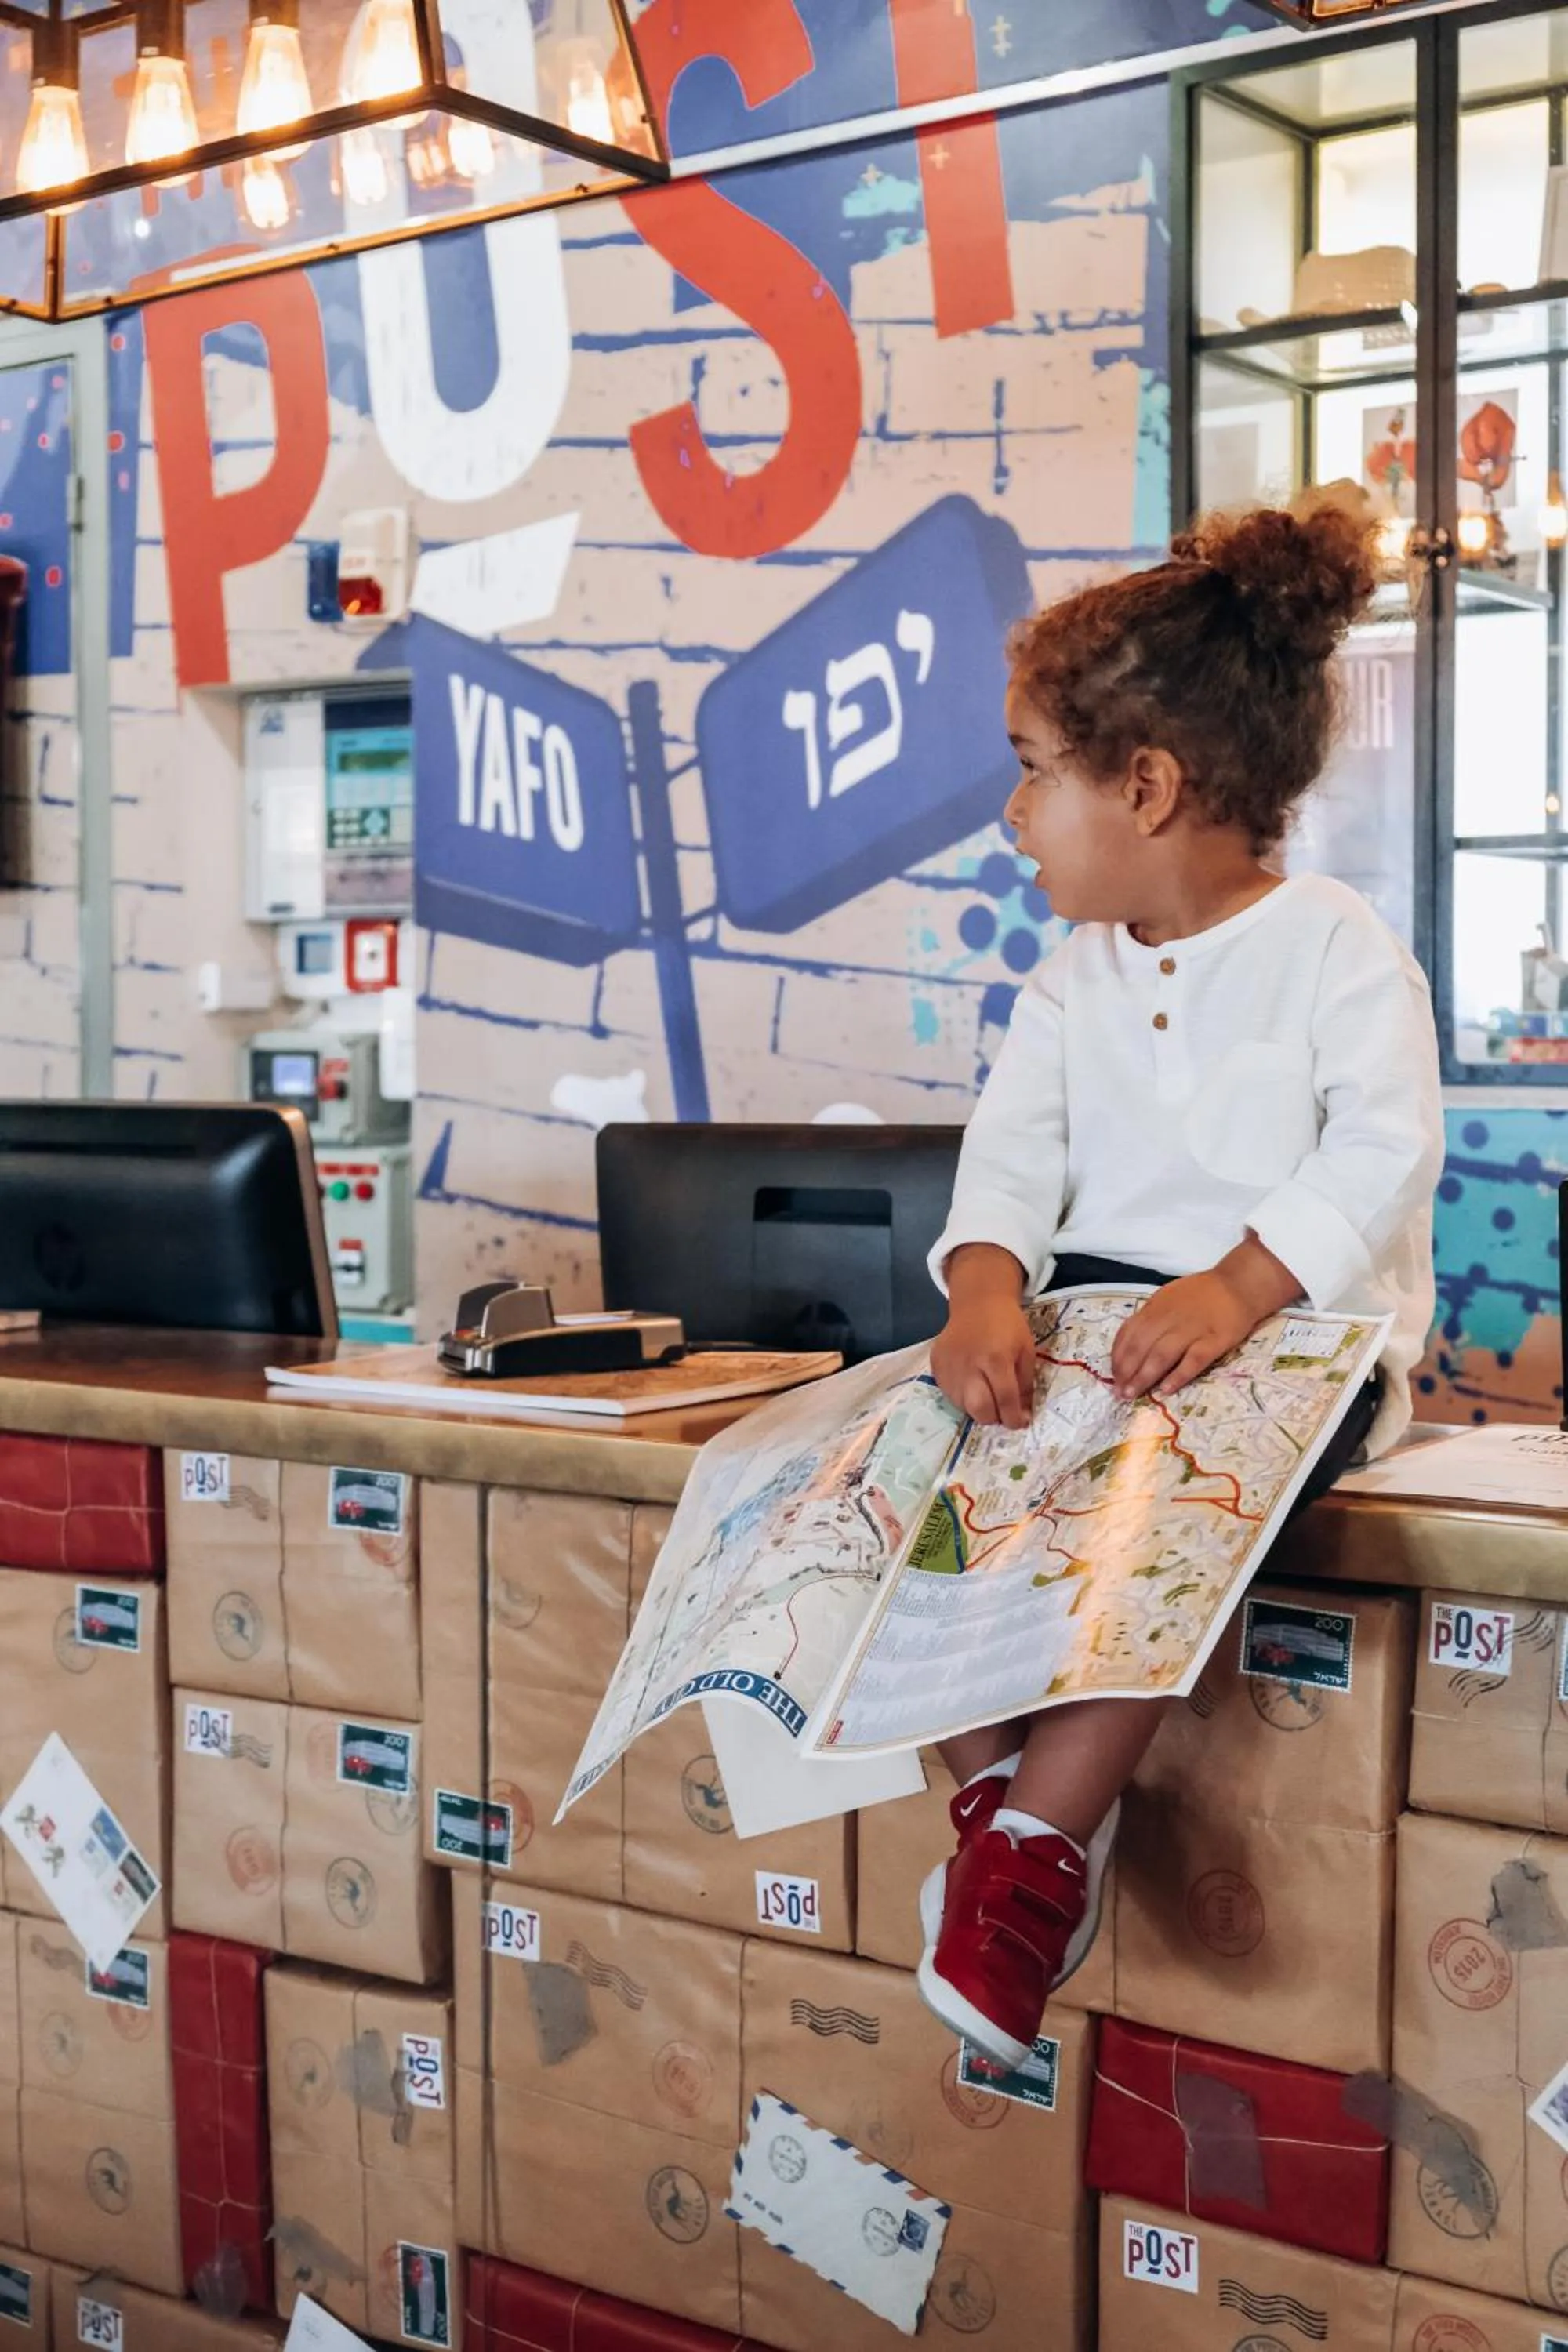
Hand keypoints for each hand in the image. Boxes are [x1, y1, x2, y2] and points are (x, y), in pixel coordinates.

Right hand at [932, 1298, 1037, 1428]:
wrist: (978, 1302)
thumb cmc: (1008, 1326)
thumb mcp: (1026, 1351)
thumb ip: (1024, 1386)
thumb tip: (1022, 1417)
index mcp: (996, 1359)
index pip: (1005, 1400)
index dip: (1014, 1418)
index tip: (1019, 1423)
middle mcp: (970, 1365)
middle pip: (979, 1409)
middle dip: (992, 1417)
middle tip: (1001, 1411)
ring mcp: (949, 1366)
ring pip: (962, 1405)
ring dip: (977, 1407)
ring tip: (985, 1391)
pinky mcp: (936, 1365)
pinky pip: (949, 1394)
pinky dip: (962, 1396)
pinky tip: (971, 1382)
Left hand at [1110, 1239, 1299, 1402]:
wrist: (1239, 1284)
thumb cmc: (1201, 1294)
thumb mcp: (1168, 1298)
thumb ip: (1150, 1319)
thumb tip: (1128, 1345)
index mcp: (1156, 1307)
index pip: (1129, 1333)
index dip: (1118, 1356)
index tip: (1113, 1375)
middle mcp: (1170, 1318)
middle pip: (1141, 1346)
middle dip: (1126, 1371)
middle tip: (1119, 1393)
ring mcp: (1193, 1329)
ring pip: (1161, 1355)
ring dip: (1144, 1377)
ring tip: (1133, 1395)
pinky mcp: (1215, 1340)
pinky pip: (1193, 1360)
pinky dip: (1177, 1376)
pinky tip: (1165, 1390)